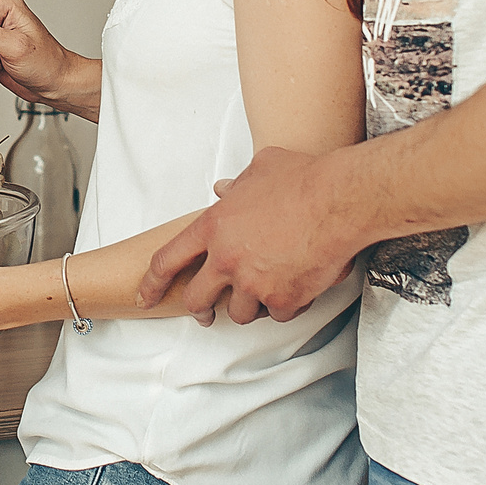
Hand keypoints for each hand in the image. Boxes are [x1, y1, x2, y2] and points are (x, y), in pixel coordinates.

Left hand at [139, 147, 357, 324]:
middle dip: (200, 310)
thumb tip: (224, 187)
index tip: (145, 296)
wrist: (340, 199)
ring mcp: (254, 282)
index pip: (167, 261)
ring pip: (239, 313)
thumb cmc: (304, 178)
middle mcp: (227, 259)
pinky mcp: (283, 299)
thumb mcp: (260, 169)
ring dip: (249, 306)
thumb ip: (236, 185)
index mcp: (213, 227)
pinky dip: (284, 306)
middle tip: (206, 315)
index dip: (152, 283)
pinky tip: (295, 289)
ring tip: (264, 291)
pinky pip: (277, 314)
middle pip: (198, 300)